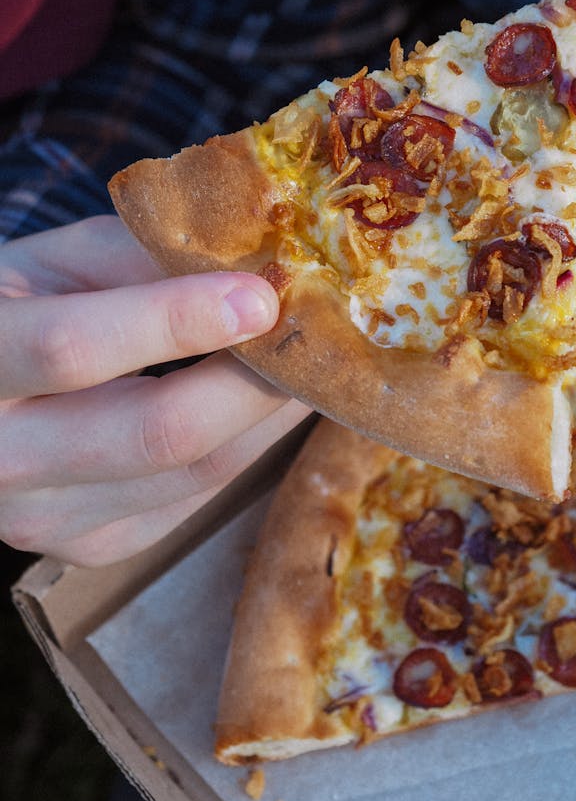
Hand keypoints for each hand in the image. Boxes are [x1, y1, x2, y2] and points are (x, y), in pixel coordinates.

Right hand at [0, 215, 309, 565]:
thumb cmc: (10, 313)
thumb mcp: (47, 262)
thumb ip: (134, 253)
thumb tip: (250, 257)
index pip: (77, 349)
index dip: (176, 321)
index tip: (261, 295)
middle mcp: (3, 459)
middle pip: (160, 432)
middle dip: (258, 380)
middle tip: (319, 335)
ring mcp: (48, 520)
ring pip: (196, 474)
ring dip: (272, 416)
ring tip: (316, 365)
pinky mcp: (93, 547)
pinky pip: (198, 498)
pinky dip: (248, 447)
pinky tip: (273, 405)